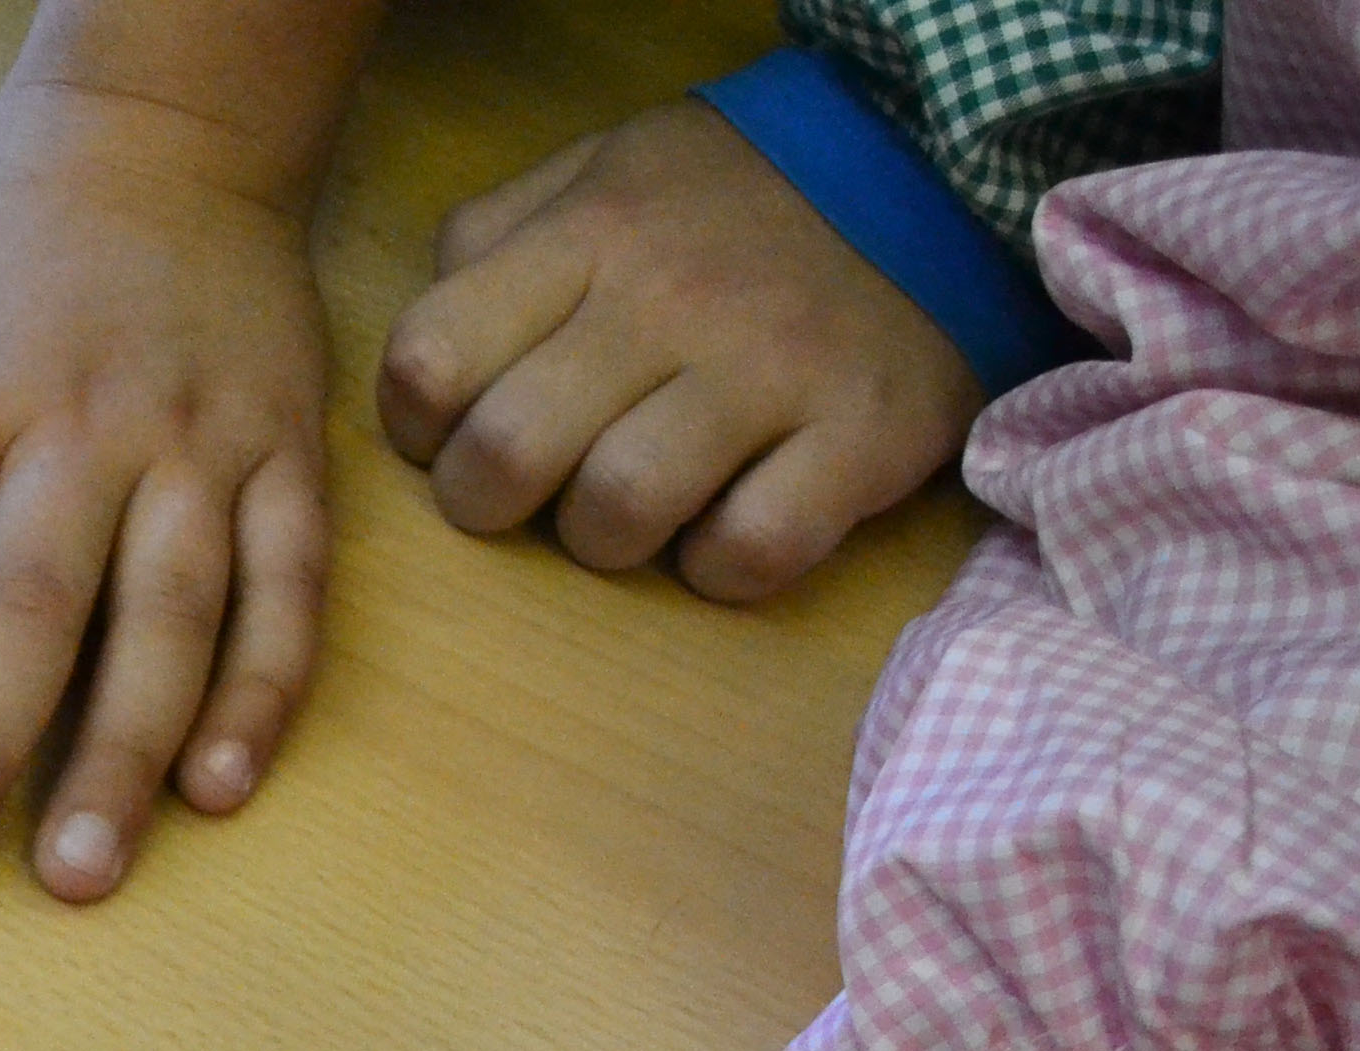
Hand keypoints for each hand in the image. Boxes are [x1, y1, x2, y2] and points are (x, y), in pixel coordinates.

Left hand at [0, 81, 325, 906]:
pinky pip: (288, 591)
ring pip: (168, 618)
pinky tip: (217, 790)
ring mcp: (200, 446)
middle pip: (23, 613)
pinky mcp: (288, 462)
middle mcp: (85, 426)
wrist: (167, 145)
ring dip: (123, 755)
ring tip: (79, 878)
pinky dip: (261, 695)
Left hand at [377, 100, 981, 599]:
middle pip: (507, 456)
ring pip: (618, 514)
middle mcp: (671, 299)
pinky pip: (748, 553)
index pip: (429, 360)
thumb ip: (499, 243)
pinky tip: (727, 526)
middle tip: (532, 494)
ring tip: (633, 509)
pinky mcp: (864, 436)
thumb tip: (429, 351)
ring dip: (604, 542)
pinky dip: (721, 567)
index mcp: (592, 233)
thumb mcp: (606, 174)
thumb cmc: (738, 199)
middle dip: (491, 503)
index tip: (454, 434)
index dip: (419, 427)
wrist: (940, 172)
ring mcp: (773, 370)